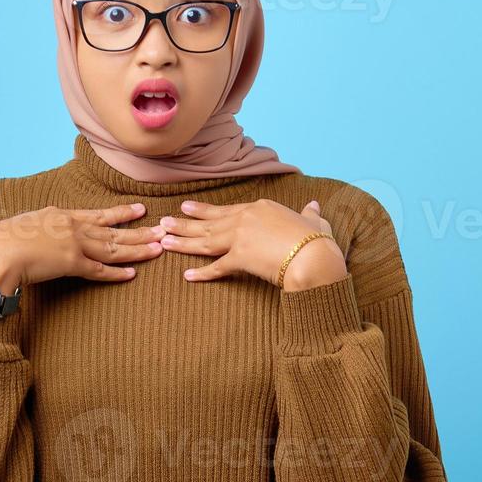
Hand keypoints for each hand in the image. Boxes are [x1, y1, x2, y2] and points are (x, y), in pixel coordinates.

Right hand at [0, 202, 163, 290]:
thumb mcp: (21, 228)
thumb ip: (36, 231)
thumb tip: (37, 238)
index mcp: (58, 214)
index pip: (95, 215)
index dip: (119, 213)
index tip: (138, 210)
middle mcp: (70, 226)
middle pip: (112, 229)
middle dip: (139, 229)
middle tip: (162, 228)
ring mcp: (73, 243)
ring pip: (113, 247)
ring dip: (137, 248)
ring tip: (158, 247)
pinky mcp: (71, 263)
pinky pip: (99, 270)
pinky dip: (117, 273)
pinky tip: (133, 274)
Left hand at [159, 198, 348, 290]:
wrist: (314, 257)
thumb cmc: (317, 242)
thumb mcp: (315, 222)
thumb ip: (310, 214)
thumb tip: (314, 206)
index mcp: (260, 207)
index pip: (226, 210)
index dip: (205, 210)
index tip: (187, 208)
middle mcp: (246, 218)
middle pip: (209, 223)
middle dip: (184, 223)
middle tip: (164, 222)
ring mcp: (240, 237)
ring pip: (205, 241)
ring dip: (183, 241)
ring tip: (164, 241)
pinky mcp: (240, 257)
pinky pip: (216, 267)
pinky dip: (201, 273)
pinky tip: (187, 275)